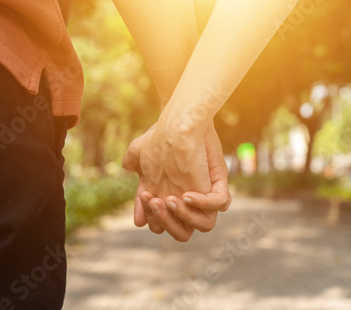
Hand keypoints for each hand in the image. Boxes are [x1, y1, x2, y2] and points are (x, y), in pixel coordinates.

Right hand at [124, 123, 231, 240]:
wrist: (179, 119)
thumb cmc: (161, 133)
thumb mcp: (141, 150)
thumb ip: (134, 164)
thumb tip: (131, 176)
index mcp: (174, 198)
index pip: (165, 223)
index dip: (153, 218)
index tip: (145, 198)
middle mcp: (191, 199)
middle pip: (182, 232)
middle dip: (164, 222)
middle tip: (153, 199)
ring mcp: (205, 193)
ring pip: (204, 225)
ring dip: (182, 217)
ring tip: (170, 199)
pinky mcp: (217, 182)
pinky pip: (220, 203)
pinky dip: (203, 204)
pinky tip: (187, 194)